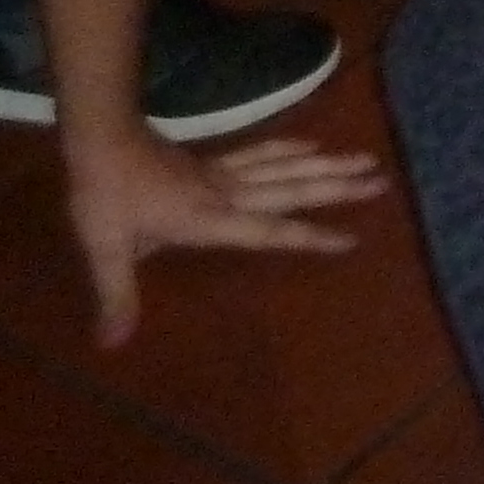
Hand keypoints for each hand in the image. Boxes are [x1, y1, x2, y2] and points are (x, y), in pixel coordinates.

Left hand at [62, 122, 381, 346]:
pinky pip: (261, 154)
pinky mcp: (213, 162)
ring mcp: (223, 175)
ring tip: (365, 159)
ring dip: (325, 165)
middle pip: (291, 191)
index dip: (311, 237)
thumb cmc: (106, 196)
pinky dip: (290, 149)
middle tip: (381, 181)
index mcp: (210, 221)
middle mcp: (228, 195)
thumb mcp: (106, 250)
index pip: (270, 231)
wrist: (101, 138)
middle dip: (337, 189)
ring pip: (284, 169)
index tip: (352, 239)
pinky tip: (311, 144)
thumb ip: (116, 296)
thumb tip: (111, 345)